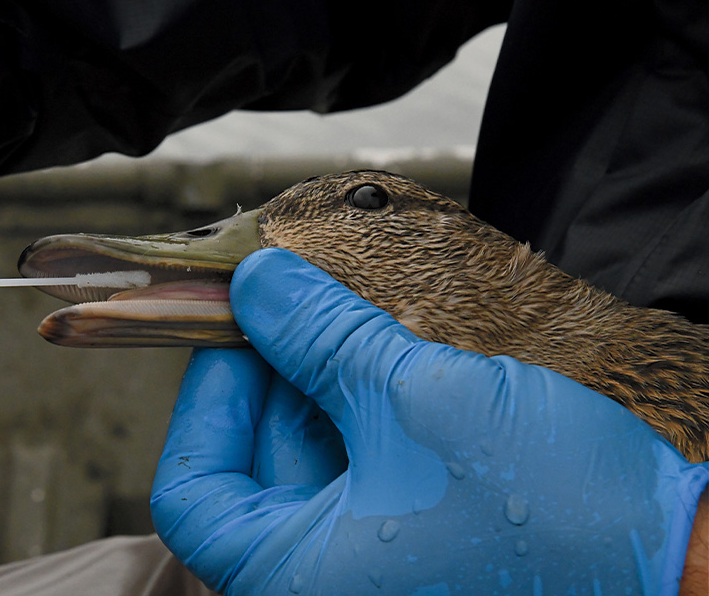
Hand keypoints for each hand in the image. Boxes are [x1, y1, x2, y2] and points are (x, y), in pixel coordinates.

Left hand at [151, 248, 708, 594]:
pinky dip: (369, 416)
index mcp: (294, 584)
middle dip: (275, 376)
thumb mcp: (420, 402)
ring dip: (326, 387)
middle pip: (257, 470)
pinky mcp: (423, 550)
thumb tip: (256, 285)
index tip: (236, 328)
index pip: (192, 493)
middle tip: (299, 299)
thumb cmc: (559, 514)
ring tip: (352, 317)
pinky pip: (368, 477)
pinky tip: (394, 359)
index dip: (206, 398)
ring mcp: (376, 572)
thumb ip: (322, 338)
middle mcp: (326, 587)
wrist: (691, 560)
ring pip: (315, 468)